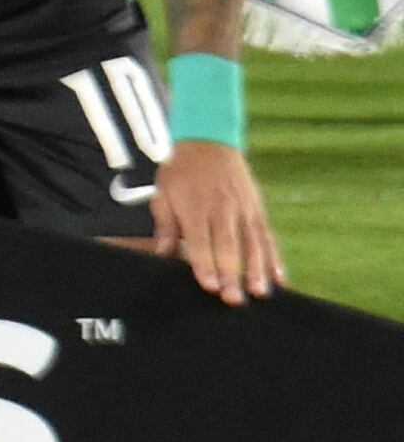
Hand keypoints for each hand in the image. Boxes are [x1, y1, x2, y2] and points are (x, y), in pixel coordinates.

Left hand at [130, 139, 282, 302]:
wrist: (208, 141)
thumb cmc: (181, 172)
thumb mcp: (163, 193)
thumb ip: (165, 225)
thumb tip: (162, 254)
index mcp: (195, 207)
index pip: (199, 241)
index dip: (204, 264)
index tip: (209, 285)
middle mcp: (222, 209)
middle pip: (228, 246)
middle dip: (232, 274)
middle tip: (233, 299)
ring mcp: (243, 210)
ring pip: (253, 244)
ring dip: (257, 271)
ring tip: (260, 293)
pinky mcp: (258, 210)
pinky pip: (267, 237)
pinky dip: (274, 258)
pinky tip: (279, 278)